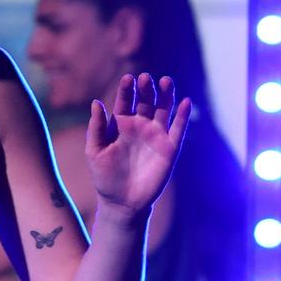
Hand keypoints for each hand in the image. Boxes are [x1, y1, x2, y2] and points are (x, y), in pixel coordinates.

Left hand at [85, 73, 191, 219]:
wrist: (122, 202)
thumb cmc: (104, 176)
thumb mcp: (94, 151)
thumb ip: (96, 127)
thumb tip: (96, 102)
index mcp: (120, 124)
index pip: (125, 101)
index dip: (126, 90)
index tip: (127, 78)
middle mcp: (140, 126)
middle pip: (145, 101)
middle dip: (146, 89)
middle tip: (145, 78)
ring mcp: (156, 136)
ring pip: (163, 110)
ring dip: (166, 95)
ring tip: (166, 81)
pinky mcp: (170, 148)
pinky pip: (178, 129)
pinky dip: (183, 116)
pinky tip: (185, 102)